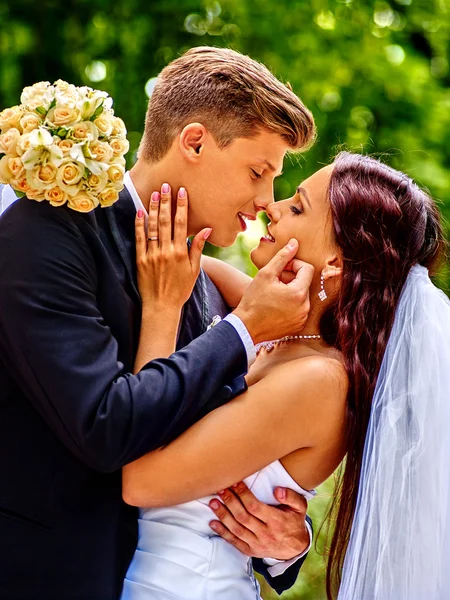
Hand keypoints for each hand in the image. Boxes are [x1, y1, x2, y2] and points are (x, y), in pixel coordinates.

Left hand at [135, 184, 210, 308]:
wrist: (162, 306)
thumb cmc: (180, 289)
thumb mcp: (194, 270)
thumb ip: (198, 248)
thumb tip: (206, 229)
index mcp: (180, 252)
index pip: (181, 224)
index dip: (181, 206)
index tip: (181, 192)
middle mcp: (166, 251)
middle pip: (166, 221)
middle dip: (166, 202)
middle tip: (165, 186)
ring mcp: (152, 255)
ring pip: (152, 227)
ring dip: (154, 209)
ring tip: (154, 193)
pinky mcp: (140, 260)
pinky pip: (139, 239)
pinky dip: (139, 224)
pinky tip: (140, 212)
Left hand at [208, 482, 309, 559]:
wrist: (295, 548)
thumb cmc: (294, 521)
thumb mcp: (300, 507)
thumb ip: (291, 497)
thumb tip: (277, 491)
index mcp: (276, 521)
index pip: (255, 506)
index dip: (243, 494)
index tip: (234, 482)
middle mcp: (265, 534)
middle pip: (243, 517)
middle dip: (230, 501)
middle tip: (220, 489)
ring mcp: (257, 544)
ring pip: (236, 529)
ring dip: (223, 515)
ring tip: (213, 502)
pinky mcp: (250, 550)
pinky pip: (234, 541)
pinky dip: (222, 532)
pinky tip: (213, 522)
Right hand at [233, 239, 313, 343]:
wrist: (246, 327)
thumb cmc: (254, 300)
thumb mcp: (266, 274)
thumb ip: (282, 257)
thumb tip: (295, 243)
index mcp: (299, 293)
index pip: (307, 269)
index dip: (294, 264)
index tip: (281, 268)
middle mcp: (305, 307)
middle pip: (305, 283)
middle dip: (292, 278)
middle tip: (275, 281)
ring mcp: (303, 318)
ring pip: (303, 296)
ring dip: (292, 290)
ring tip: (274, 294)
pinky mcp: (298, 326)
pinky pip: (300, 309)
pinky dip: (291, 304)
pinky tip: (276, 306)